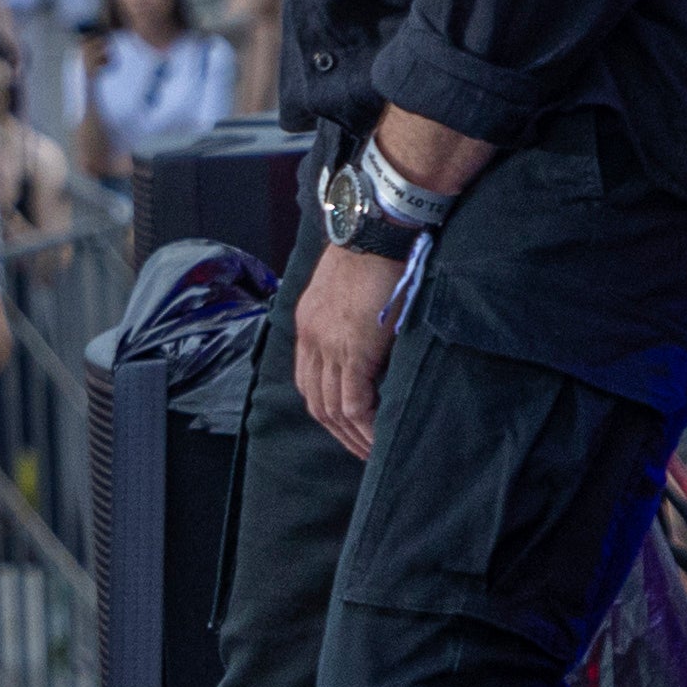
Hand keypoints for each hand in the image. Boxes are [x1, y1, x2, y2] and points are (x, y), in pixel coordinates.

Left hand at [292, 240, 398, 460]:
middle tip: (361, 451)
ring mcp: (329, 347)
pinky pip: (354, 403)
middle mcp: (311, 340)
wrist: (377, 232)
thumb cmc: (373, 255)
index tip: (347, 426)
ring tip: (374, 453)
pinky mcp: (352, 352)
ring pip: (332, 408)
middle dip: (338, 432)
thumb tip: (368, 342)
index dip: (326, 407)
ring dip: (353, 437)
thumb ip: (348, 318)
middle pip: (315, 401)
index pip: (308, 381)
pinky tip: (380, 440)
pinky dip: (366, 428)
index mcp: (307, 325)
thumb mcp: (348, 290)